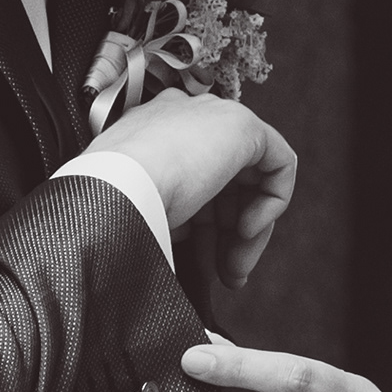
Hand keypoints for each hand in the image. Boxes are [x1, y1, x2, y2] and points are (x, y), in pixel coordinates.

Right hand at [95, 91, 296, 289]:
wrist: (111, 194)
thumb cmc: (113, 210)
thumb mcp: (142, 212)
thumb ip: (171, 215)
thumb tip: (185, 241)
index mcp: (152, 135)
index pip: (193, 181)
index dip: (203, 228)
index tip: (200, 263)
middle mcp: (184, 120)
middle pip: (226, 184)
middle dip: (228, 237)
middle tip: (225, 273)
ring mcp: (213, 117)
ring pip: (251, 183)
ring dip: (247, 234)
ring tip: (233, 269)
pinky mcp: (242, 125)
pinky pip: (279, 165)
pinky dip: (272, 203)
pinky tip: (246, 231)